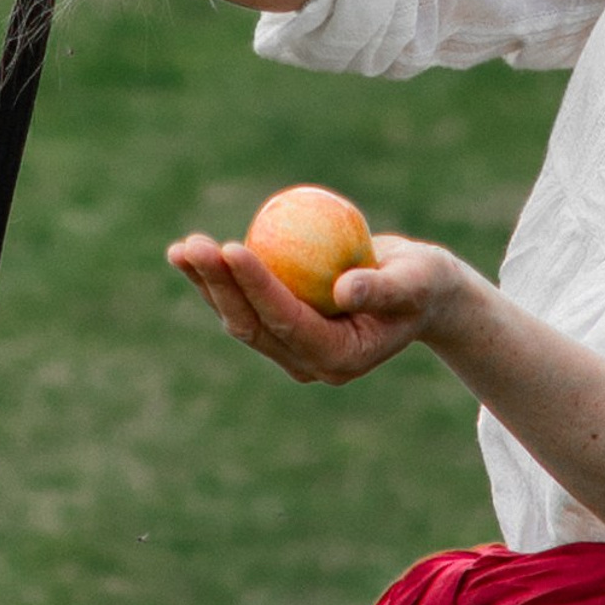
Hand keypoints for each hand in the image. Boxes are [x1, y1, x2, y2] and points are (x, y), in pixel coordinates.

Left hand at [164, 229, 463, 384]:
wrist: (417, 294)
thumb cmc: (422, 283)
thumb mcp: (415, 282)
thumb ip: (383, 289)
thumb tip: (343, 289)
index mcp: (340, 357)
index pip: (288, 321)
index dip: (258, 286)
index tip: (233, 246)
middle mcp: (308, 361)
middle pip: (253, 325)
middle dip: (220, 286)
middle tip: (196, 244)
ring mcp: (291, 348)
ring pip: (238, 319)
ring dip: (207, 284)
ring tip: (182, 248)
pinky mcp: (280, 328)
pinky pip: (241, 304)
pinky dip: (215, 279)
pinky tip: (188, 254)